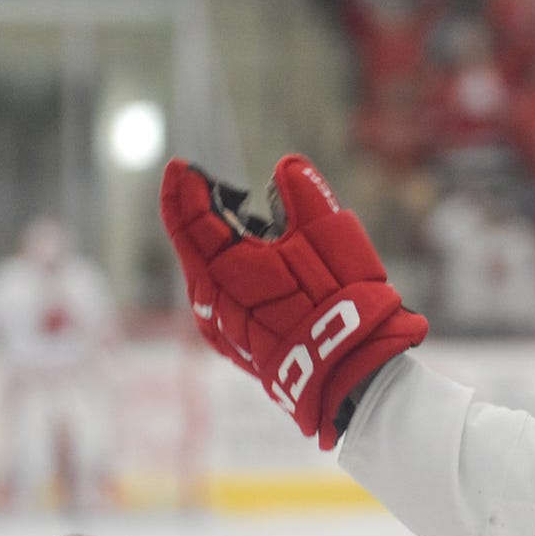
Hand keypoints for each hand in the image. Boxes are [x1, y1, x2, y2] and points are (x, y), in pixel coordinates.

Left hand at [161, 154, 427, 448]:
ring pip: (203, 277)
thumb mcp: (328, 230)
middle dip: (193, 213)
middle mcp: (212, 300)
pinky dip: (222, 277)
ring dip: (210, 248)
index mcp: (224, 266)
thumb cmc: (341, 298)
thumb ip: (302, 190)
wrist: (352, 369)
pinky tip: (243, 271)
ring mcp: (223, 329)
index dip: (184, 188)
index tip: (182, 167)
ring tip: (231, 228)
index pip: (190, 218)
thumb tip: (286, 167)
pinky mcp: (239, 349)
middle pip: (190, 248)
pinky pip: (216, 302)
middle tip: (205, 188)